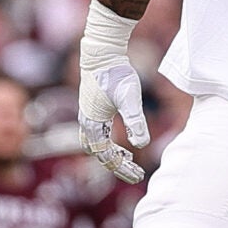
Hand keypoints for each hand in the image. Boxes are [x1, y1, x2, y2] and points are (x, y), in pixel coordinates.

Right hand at [77, 0, 148, 181]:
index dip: (121, 168)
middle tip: (136, 173)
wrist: (102, 52)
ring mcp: (87, 115)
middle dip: (117, 166)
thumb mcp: (130, 98)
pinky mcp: (92, 108)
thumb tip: (141, 145)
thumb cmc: (116, 73)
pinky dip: (109, 143)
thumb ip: (136, 121)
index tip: (139, 175)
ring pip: (96, 145)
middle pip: (98, 154)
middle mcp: (86, 122)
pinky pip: (97, 134)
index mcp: (93, 123)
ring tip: (130, 161)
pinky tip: (124, 143)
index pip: (105, 156)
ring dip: (112, 155)